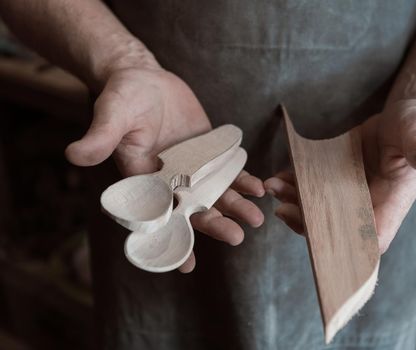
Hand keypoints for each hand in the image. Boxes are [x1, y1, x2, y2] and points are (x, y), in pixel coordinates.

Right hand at [66, 66, 263, 271]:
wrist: (145, 80)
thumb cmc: (122, 97)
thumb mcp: (111, 114)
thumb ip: (101, 137)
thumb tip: (74, 155)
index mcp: (142, 180)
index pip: (157, 217)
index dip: (171, 239)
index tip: (187, 265)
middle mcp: (169, 181)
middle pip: (192, 209)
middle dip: (214, 224)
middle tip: (236, 237)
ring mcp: (191, 169)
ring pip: (215, 194)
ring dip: (235, 207)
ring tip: (256, 217)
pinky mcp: (207, 154)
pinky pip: (227, 171)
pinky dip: (242, 180)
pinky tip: (258, 188)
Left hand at [264, 99, 415, 252]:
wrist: (399, 117)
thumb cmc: (415, 125)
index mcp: (391, 204)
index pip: (369, 240)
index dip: (343, 247)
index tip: (317, 239)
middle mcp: (368, 206)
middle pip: (335, 229)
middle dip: (306, 222)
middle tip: (283, 208)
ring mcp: (349, 196)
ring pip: (319, 212)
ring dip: (294, 203)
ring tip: (273, 187)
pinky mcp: (336, 182)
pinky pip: (313, 192)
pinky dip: (294, 186)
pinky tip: (279, 178)